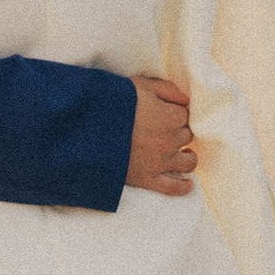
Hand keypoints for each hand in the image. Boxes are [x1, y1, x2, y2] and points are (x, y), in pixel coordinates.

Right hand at [125, 74, 198, 197]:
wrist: (86, 129)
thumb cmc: (113, 103)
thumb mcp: (141, 86)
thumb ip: (167, 90)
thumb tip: (186, 100)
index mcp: (169, 116)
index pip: (185, 115)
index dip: (174, 113)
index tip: (164, 113)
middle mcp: (169, 140)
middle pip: (186, 136)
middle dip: (177, 132)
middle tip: (162, 129)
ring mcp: (160, 162)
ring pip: (188, 162)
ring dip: (187, 156)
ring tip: (182, 153)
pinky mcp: (148, 179)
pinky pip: (175, 188)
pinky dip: (184, 186)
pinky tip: (187, 183)